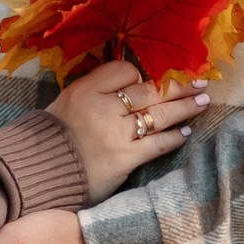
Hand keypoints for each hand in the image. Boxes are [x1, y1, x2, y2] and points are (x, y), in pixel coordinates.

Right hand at [49, 57, 204, 200]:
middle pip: (149, 91)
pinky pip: (156, 145)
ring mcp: (115, 134)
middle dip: (178, 85)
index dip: (144, 74)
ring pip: (158, 116)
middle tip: (200, 82)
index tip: (157, 78)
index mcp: (86, 89)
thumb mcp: (70, 100)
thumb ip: (98, 88)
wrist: (41, 172)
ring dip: (184, 108)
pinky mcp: (124, 159)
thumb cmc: (56, 136)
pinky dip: (174, 137)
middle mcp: (102, 108)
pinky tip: (186, 132)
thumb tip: (135, 79)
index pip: (125, 71)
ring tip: (202, 102)